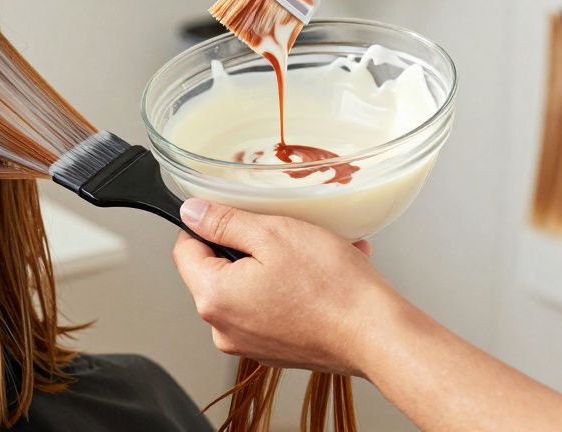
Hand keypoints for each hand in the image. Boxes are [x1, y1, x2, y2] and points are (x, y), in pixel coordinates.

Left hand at [172, 198, 398, 375]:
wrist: (376, 335)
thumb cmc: (331, 288)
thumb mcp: (273, 233)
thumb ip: (224, 221)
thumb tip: (191, 213)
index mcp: (213, 299)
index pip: (185, 249)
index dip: (207, 224)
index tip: (234, 214)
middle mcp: (224, 330)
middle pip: (217, 269)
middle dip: (248, 245)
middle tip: (284, 232)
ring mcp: (250, 343)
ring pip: (248, 286)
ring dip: (275, 264)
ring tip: (312, 252)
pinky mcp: (275, 349)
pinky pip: (270, 306)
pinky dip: (290, 287)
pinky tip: (320, 274)